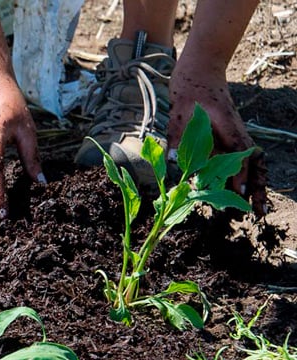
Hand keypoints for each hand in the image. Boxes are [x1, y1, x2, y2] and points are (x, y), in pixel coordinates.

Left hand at [167, 62, 267, 215]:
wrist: (199, 73)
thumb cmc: (190, 93)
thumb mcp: (179, 116)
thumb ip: (177, 140)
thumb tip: (172, 162)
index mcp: (229, 130)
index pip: (240, 157)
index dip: (240, 177)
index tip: (240, 195)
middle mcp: (237, 136)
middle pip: (254, 166)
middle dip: (258, 189)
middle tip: (259, 213)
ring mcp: (235, 139)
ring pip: (251, 166)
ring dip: (254, 187)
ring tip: (256, 210)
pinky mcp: (229, 141)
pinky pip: (241, 164)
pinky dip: (245, 179)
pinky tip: (241, 195)